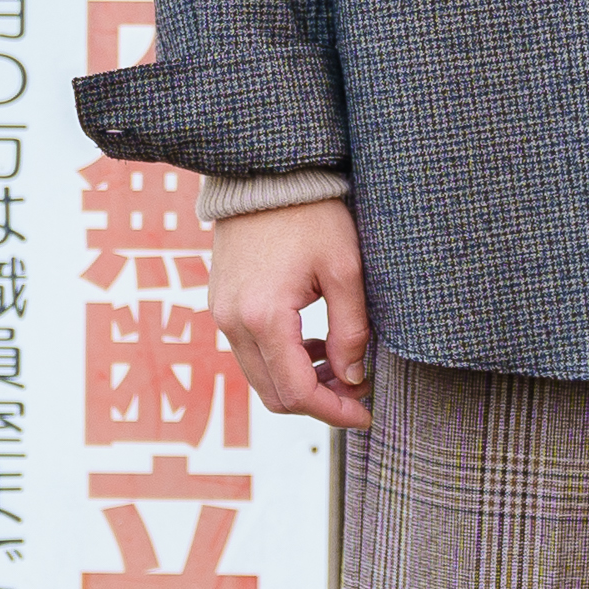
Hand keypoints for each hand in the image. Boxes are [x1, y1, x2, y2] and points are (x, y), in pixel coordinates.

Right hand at [210, 197, 374, 427]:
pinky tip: (315, 344)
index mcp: (264, 317)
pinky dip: (283, 361)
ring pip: (261, 377)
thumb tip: (354, 378)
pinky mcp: (221, 305)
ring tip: (343, 366)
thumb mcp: (345, 270)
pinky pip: (250, 352)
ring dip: (301, 383)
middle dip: (319, 402)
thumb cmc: (311, 214)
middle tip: (358, 392)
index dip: (335, 412)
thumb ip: (351, 330)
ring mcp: (221, 315)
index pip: (297, 391)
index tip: (366, 415)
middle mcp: (232, 323)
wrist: (266, 173)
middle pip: (274, 394)